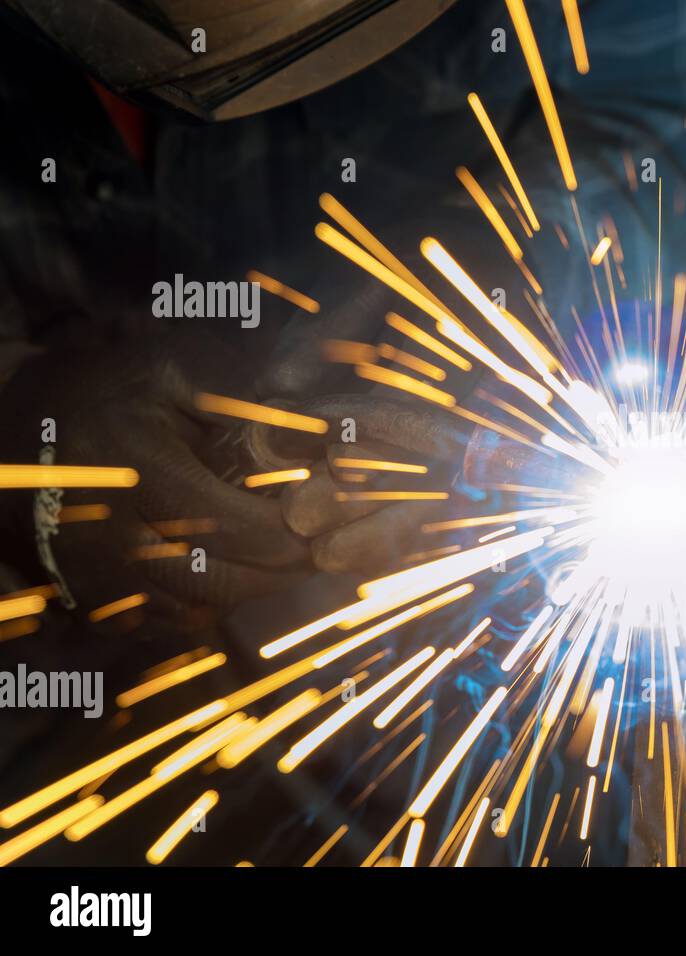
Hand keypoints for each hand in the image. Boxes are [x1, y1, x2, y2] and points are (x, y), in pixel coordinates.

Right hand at [0, 332, 309, 621]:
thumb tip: (312, 430)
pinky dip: (206, 608)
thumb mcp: (172, 370)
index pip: (222, 523)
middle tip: (314, 554)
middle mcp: (107, 527)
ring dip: (247, 594)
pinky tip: (231, 575)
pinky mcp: (87, 595)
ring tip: (282, 564)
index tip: (318, 526)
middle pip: (211, 580)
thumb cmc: (112, 390)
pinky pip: (162, 622)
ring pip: (190, 609)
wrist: (20, 422)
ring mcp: (92, 570)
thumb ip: (240, 400)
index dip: (280, 536)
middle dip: (275, 574)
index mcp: (133, 465)